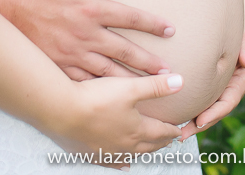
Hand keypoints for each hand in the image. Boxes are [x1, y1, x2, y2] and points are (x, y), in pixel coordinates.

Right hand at [0, 0, 174, 79]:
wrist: (1, 1)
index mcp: (90, 6)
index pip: (130, 17)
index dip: (152, 24)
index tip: (170, 30)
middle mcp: (85, 33)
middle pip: (125, 51)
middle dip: (150, 63)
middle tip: (169, 73)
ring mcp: (71, 53)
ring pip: (109, 73)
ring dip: (132, 81)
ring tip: (151, 91)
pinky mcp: (58, 65)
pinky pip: (85, 82)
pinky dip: (103, 92)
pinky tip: (113, 100)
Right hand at [54, 71, 183, 159]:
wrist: (63, 112)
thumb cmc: (97, 98)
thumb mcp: (129, 87)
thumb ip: (155, 86)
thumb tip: (181, 82)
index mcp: (137, 130)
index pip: (160, 131)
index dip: (171, 129)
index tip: (179, 130)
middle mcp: (125, 145)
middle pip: (148, 145)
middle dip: (160, 142)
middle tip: (168, 140)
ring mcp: (108, 151)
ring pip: (132, 154)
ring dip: (143, 151)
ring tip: (149, 150)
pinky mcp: (91, 153)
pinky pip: (111, 161)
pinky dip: (120, 162)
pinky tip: (123, 163)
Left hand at [181, 26, 244, 140]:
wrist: (229, 15)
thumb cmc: (241, 25)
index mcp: (238, 78)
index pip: (228, 101)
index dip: (215, 113)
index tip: (200, 121)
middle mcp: (225, 82)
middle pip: (212, 108)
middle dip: (198, 123)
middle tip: (181, 135)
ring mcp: (213, 80)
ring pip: (201, 101)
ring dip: (188, 115)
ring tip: (170, 127)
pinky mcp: (201, 72)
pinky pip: (192, 88)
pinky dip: (182, 98)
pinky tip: (166, 104)